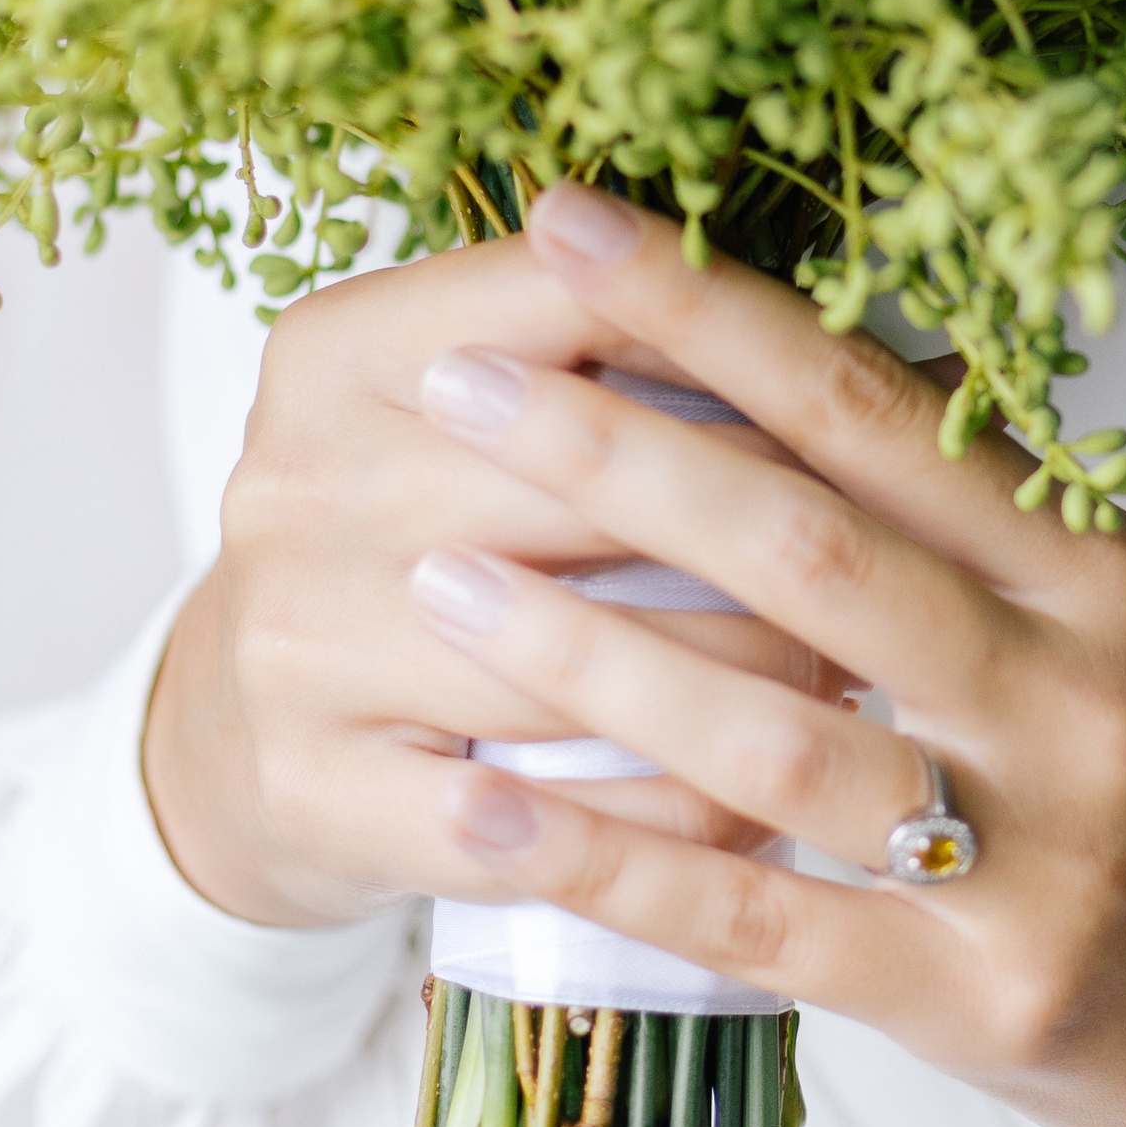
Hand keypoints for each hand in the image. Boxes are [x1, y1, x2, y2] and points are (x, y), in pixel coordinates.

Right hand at [144, 239, 850, 937]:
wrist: (232, 728)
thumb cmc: (407, 545)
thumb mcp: (460, 416)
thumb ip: (617, 354)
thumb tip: (893, 350)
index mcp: (343, 352)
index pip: (566, 303)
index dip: (728, 342)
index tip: (848, 393)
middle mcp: (298, 481)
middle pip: (585, 491)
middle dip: (761, 533)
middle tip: (891, 564)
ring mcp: (293, 642)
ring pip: (574, 664)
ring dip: (735, 684)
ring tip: (851, 684)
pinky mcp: (310, 789)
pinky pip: (531, 818)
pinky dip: (660, 823)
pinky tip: (758, 823)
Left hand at [384, 183, 1125, 1126]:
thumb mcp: (1112, 616)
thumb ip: (965, 505)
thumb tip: (786, 350)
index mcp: (1093, 563)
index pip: (877, 408)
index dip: (712, 310)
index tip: (569, 228)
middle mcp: (1070, 684)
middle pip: (812, 546)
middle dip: (615, 454)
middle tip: (451, 385)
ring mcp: (1031, 845)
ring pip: (774, 732)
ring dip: (587, 653)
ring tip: (431, 583)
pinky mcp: (980, 994)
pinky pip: (760, 916)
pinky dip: (610, 862)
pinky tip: (482, 813)